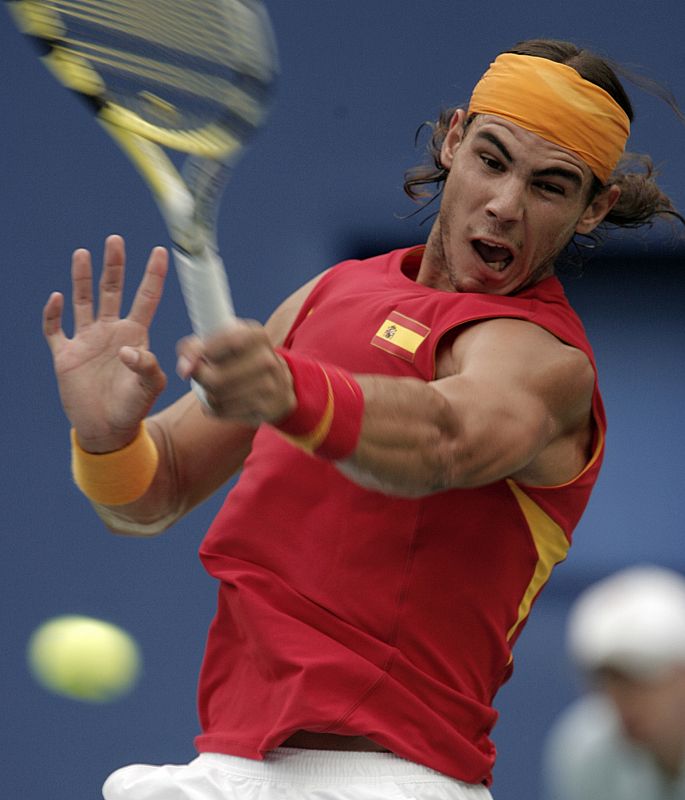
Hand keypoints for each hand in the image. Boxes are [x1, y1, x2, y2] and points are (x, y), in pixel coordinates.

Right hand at [44, 235, 167, 451]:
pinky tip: (56, 298)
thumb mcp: (149, 388)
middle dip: (114, 266)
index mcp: (135, 335)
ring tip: (83, 253)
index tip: (160, 251)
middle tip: (115, 241)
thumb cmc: (133, 408)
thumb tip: (128, 350)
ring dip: (82, 278)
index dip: (153, 275)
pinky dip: (52, 314)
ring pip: (84, 301)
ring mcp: (87, 341)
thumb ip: (146, 367)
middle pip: (112, 290)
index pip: (146, 298)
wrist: (107, 430)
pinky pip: (55, 329)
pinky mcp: (66, 355)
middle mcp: (111, 332)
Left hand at [176, 320, 295, 426]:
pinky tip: (222, 402)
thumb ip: (195, 347)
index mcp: (256, 335)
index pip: (225, 343)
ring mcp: (270, 385)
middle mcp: (267, 359)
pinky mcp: (266, 408)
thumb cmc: (240, 359)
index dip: (201, 354)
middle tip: (201, 377)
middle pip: (216, 378)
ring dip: (207, 396)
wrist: (279, 385)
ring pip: (218, 397)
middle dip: (200, 379)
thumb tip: (184, 369)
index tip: (191, 362)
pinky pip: (225, 412)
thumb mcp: (223, 342)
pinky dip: (215, 409)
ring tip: (213, 390)